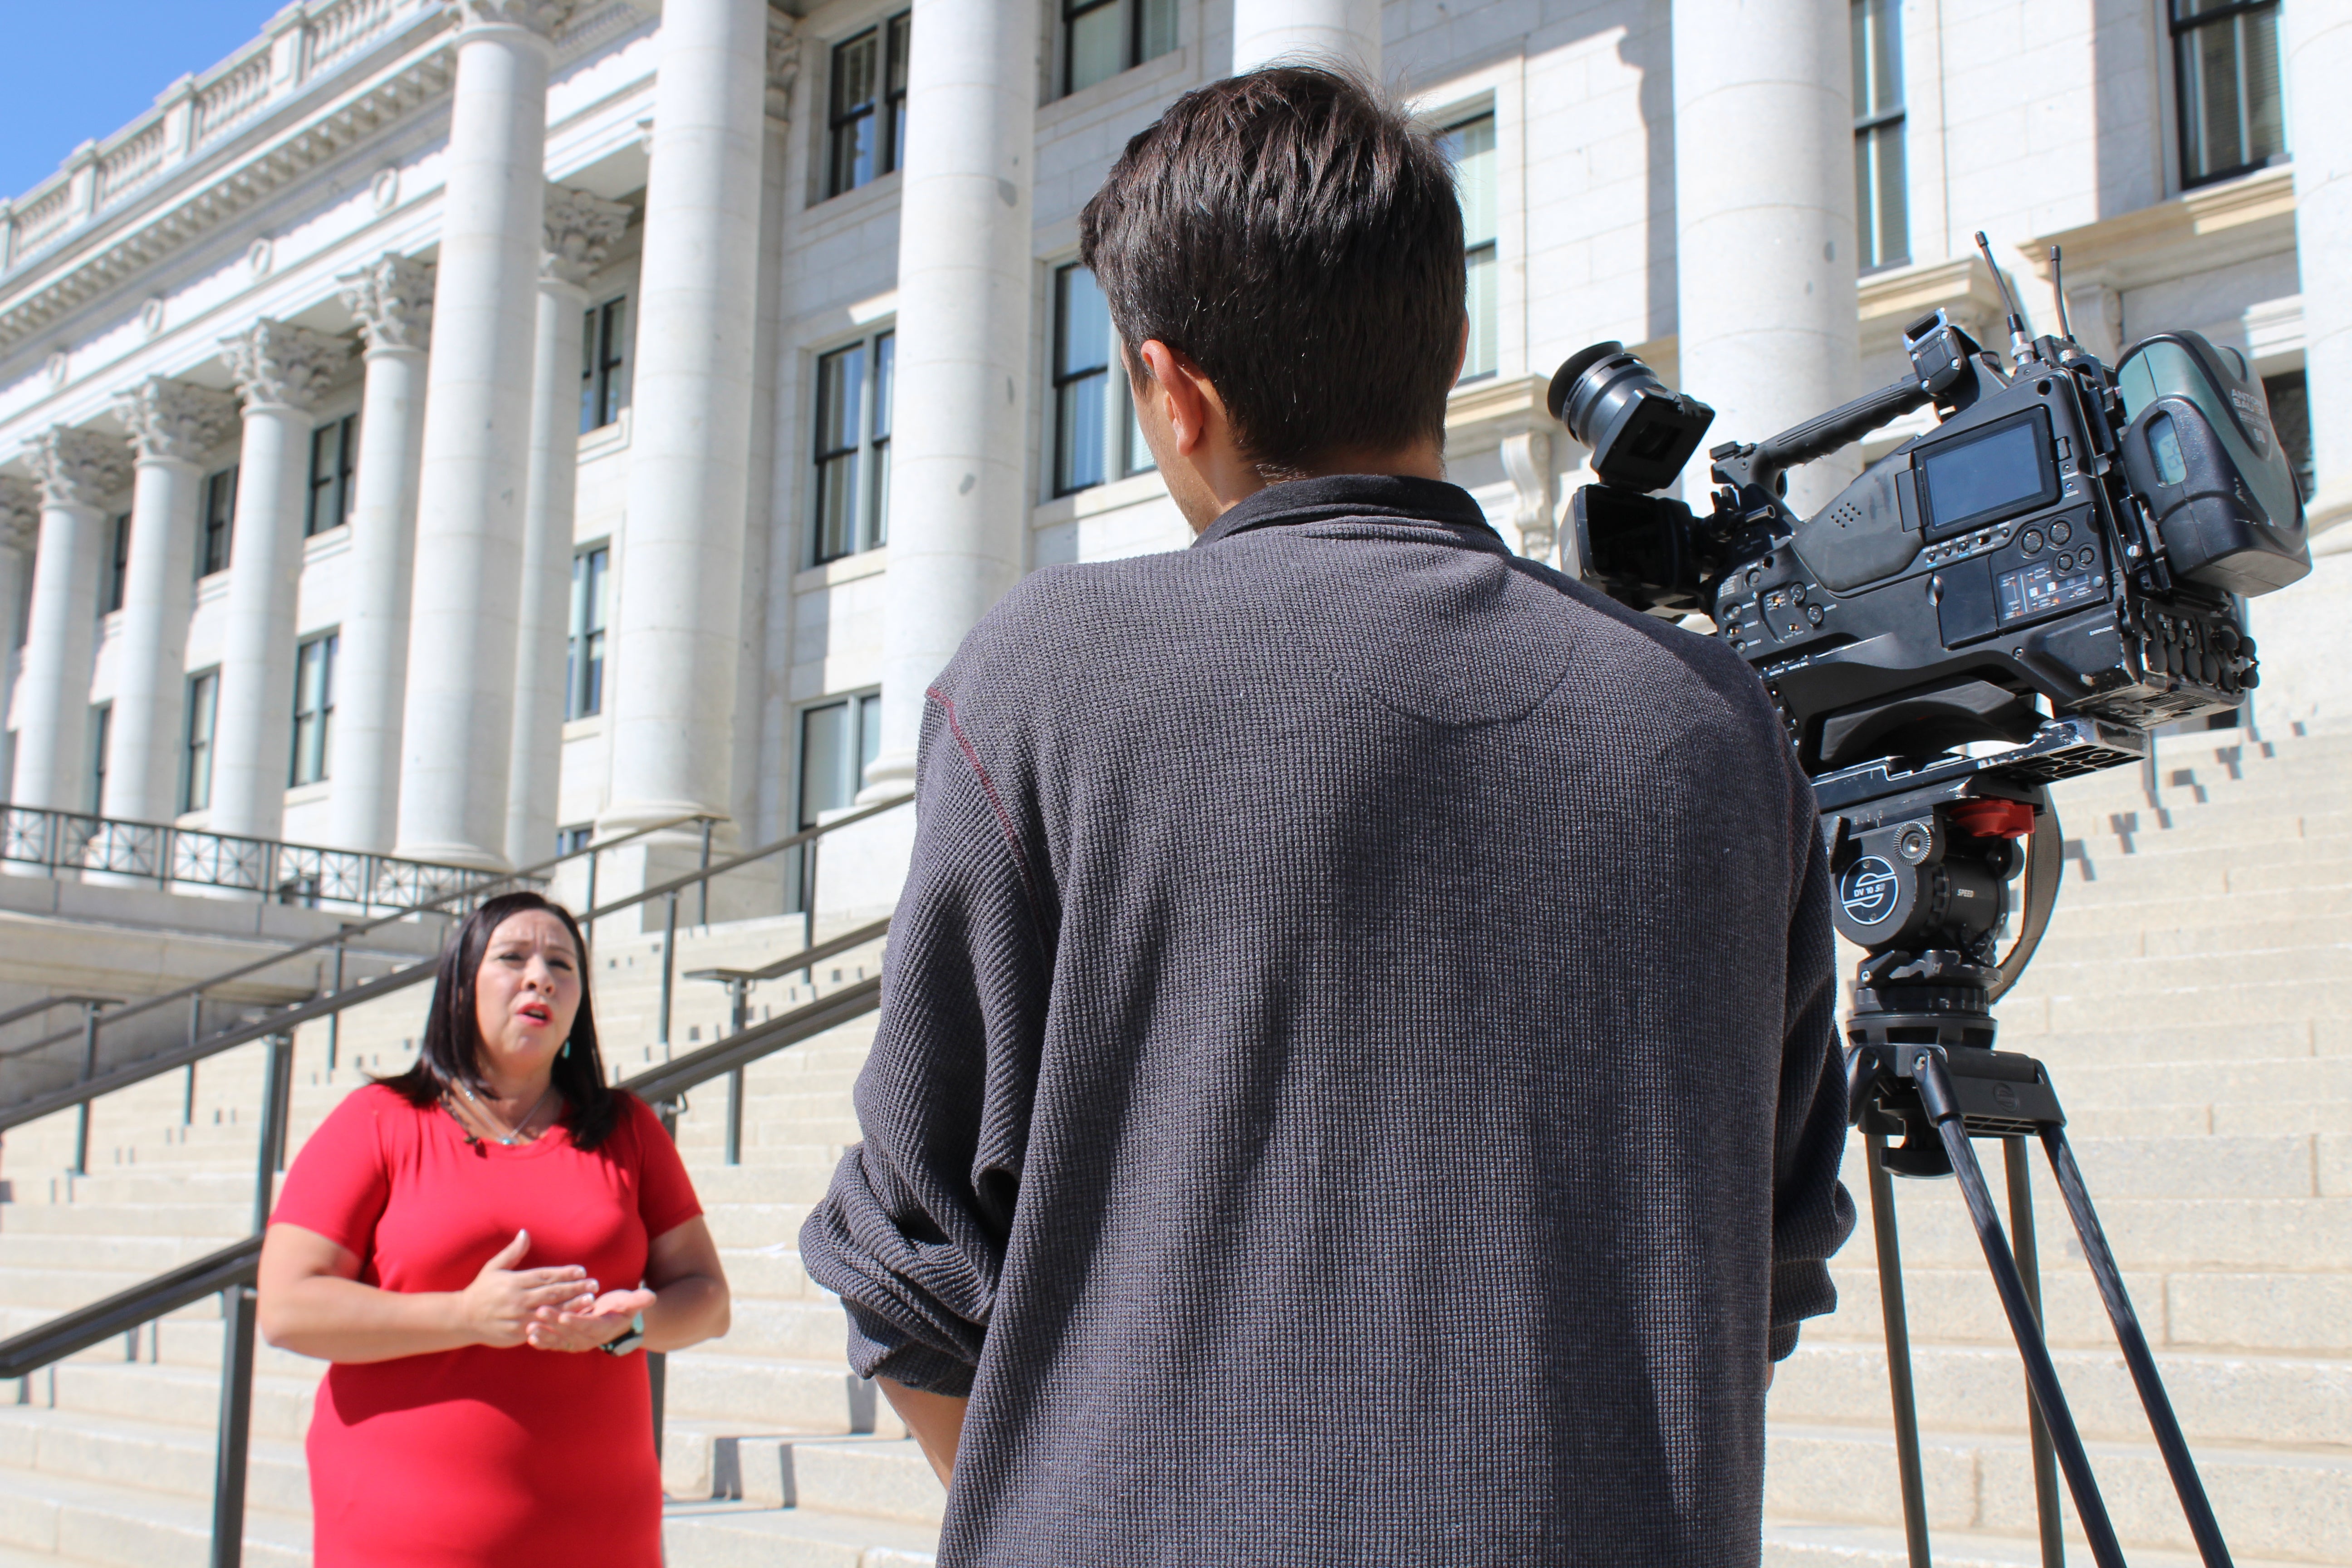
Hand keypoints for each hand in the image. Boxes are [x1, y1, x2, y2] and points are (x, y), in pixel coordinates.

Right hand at [459, 1230, 595, 1348]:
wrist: (463, 1319)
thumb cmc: (481, 1291)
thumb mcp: (494, 1268)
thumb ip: (512, 1252)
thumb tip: (525, 1232)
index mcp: (514, 1282)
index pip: (545, 1276)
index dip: (565, 1273)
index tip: (582, 1270)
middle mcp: (517, 1299)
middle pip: (552, 1293)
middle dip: (575, 1289)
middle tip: (594, 1285)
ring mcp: (518, 1318)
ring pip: (550, 1312)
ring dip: (572, 1306)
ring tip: (590, 1301)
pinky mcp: (517, 1334)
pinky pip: (541, 1328)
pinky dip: (557, 1325)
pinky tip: (572, 1322)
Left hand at [525, 1287, 656, 1353]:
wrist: (614, 1322)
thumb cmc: (621, 1308)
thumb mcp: (631, 1302)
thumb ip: (639, 1300)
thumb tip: (651, 1297)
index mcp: (602, 1328)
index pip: (588, 1325)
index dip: (576, 1321)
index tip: (564, 1315)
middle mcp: (588, 1339)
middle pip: (569, 1332)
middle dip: (553, 1323)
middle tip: (540, 1311)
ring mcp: (576, 1342)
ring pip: (558, 1339)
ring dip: (544, 1334)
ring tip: (530, 1326)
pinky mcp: (566, 1342)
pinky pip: (553, 1344)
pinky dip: (542, 1342)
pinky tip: (529, 1336)